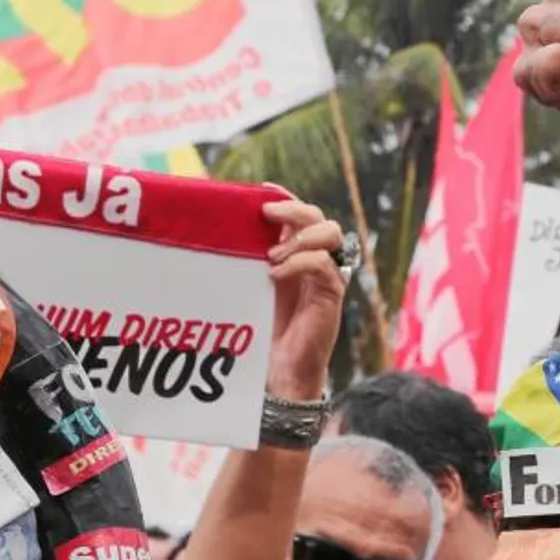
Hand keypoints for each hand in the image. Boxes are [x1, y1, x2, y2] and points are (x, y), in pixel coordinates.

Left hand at [262, 198, 344, 400]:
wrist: (281, 367)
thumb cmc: (264, 327)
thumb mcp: (252, 283)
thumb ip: (250, 257)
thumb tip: (226, 227)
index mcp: (299, 252)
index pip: (302, 213)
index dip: (288, 198)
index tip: (264, 192)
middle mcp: (318, 259)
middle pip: (320, 217)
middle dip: (295, 209)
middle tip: (267, 214)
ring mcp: (328, 275)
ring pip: (331, 234)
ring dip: (300, 237)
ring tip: (271, 255)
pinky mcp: (332, 293)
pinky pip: (323, 264)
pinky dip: (298, 263)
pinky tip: (275, 274)